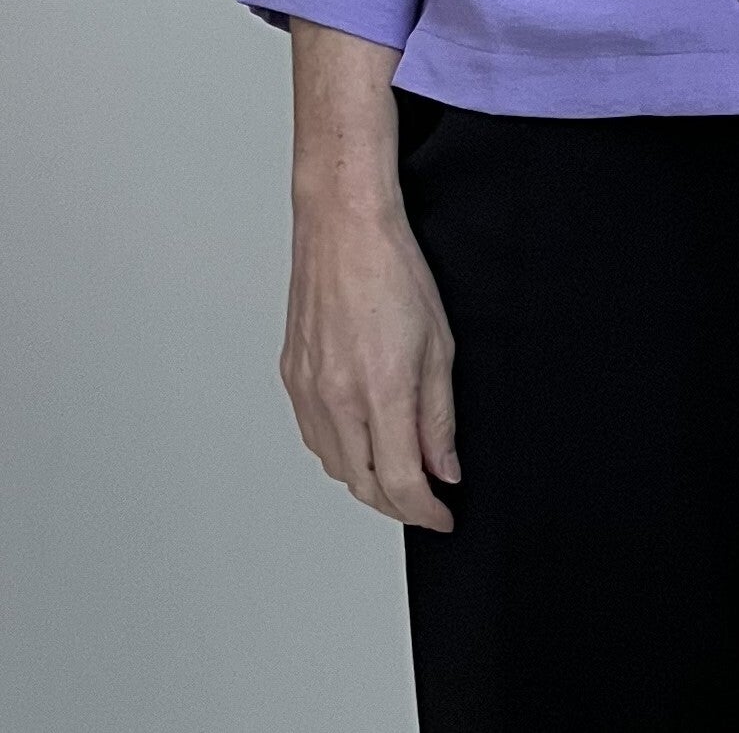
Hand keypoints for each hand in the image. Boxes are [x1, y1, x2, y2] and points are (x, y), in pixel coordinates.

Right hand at [281, 196, 458, 532]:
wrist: (343, 225)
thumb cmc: (394, 270)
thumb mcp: (440, 345)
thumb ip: (439, 416)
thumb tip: (443, 468)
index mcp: (379, 390)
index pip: (400, 482)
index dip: (425, 511)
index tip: (443, 515)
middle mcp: (335, 398)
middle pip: (363, 485)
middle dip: (397, 504)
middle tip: (426, 500)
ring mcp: (307, 389)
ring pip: (334, 466)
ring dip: (367, 482)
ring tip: (398, 471)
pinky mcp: (291, 376)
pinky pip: (313, 436)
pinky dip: (340, 452)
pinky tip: (362, 439)